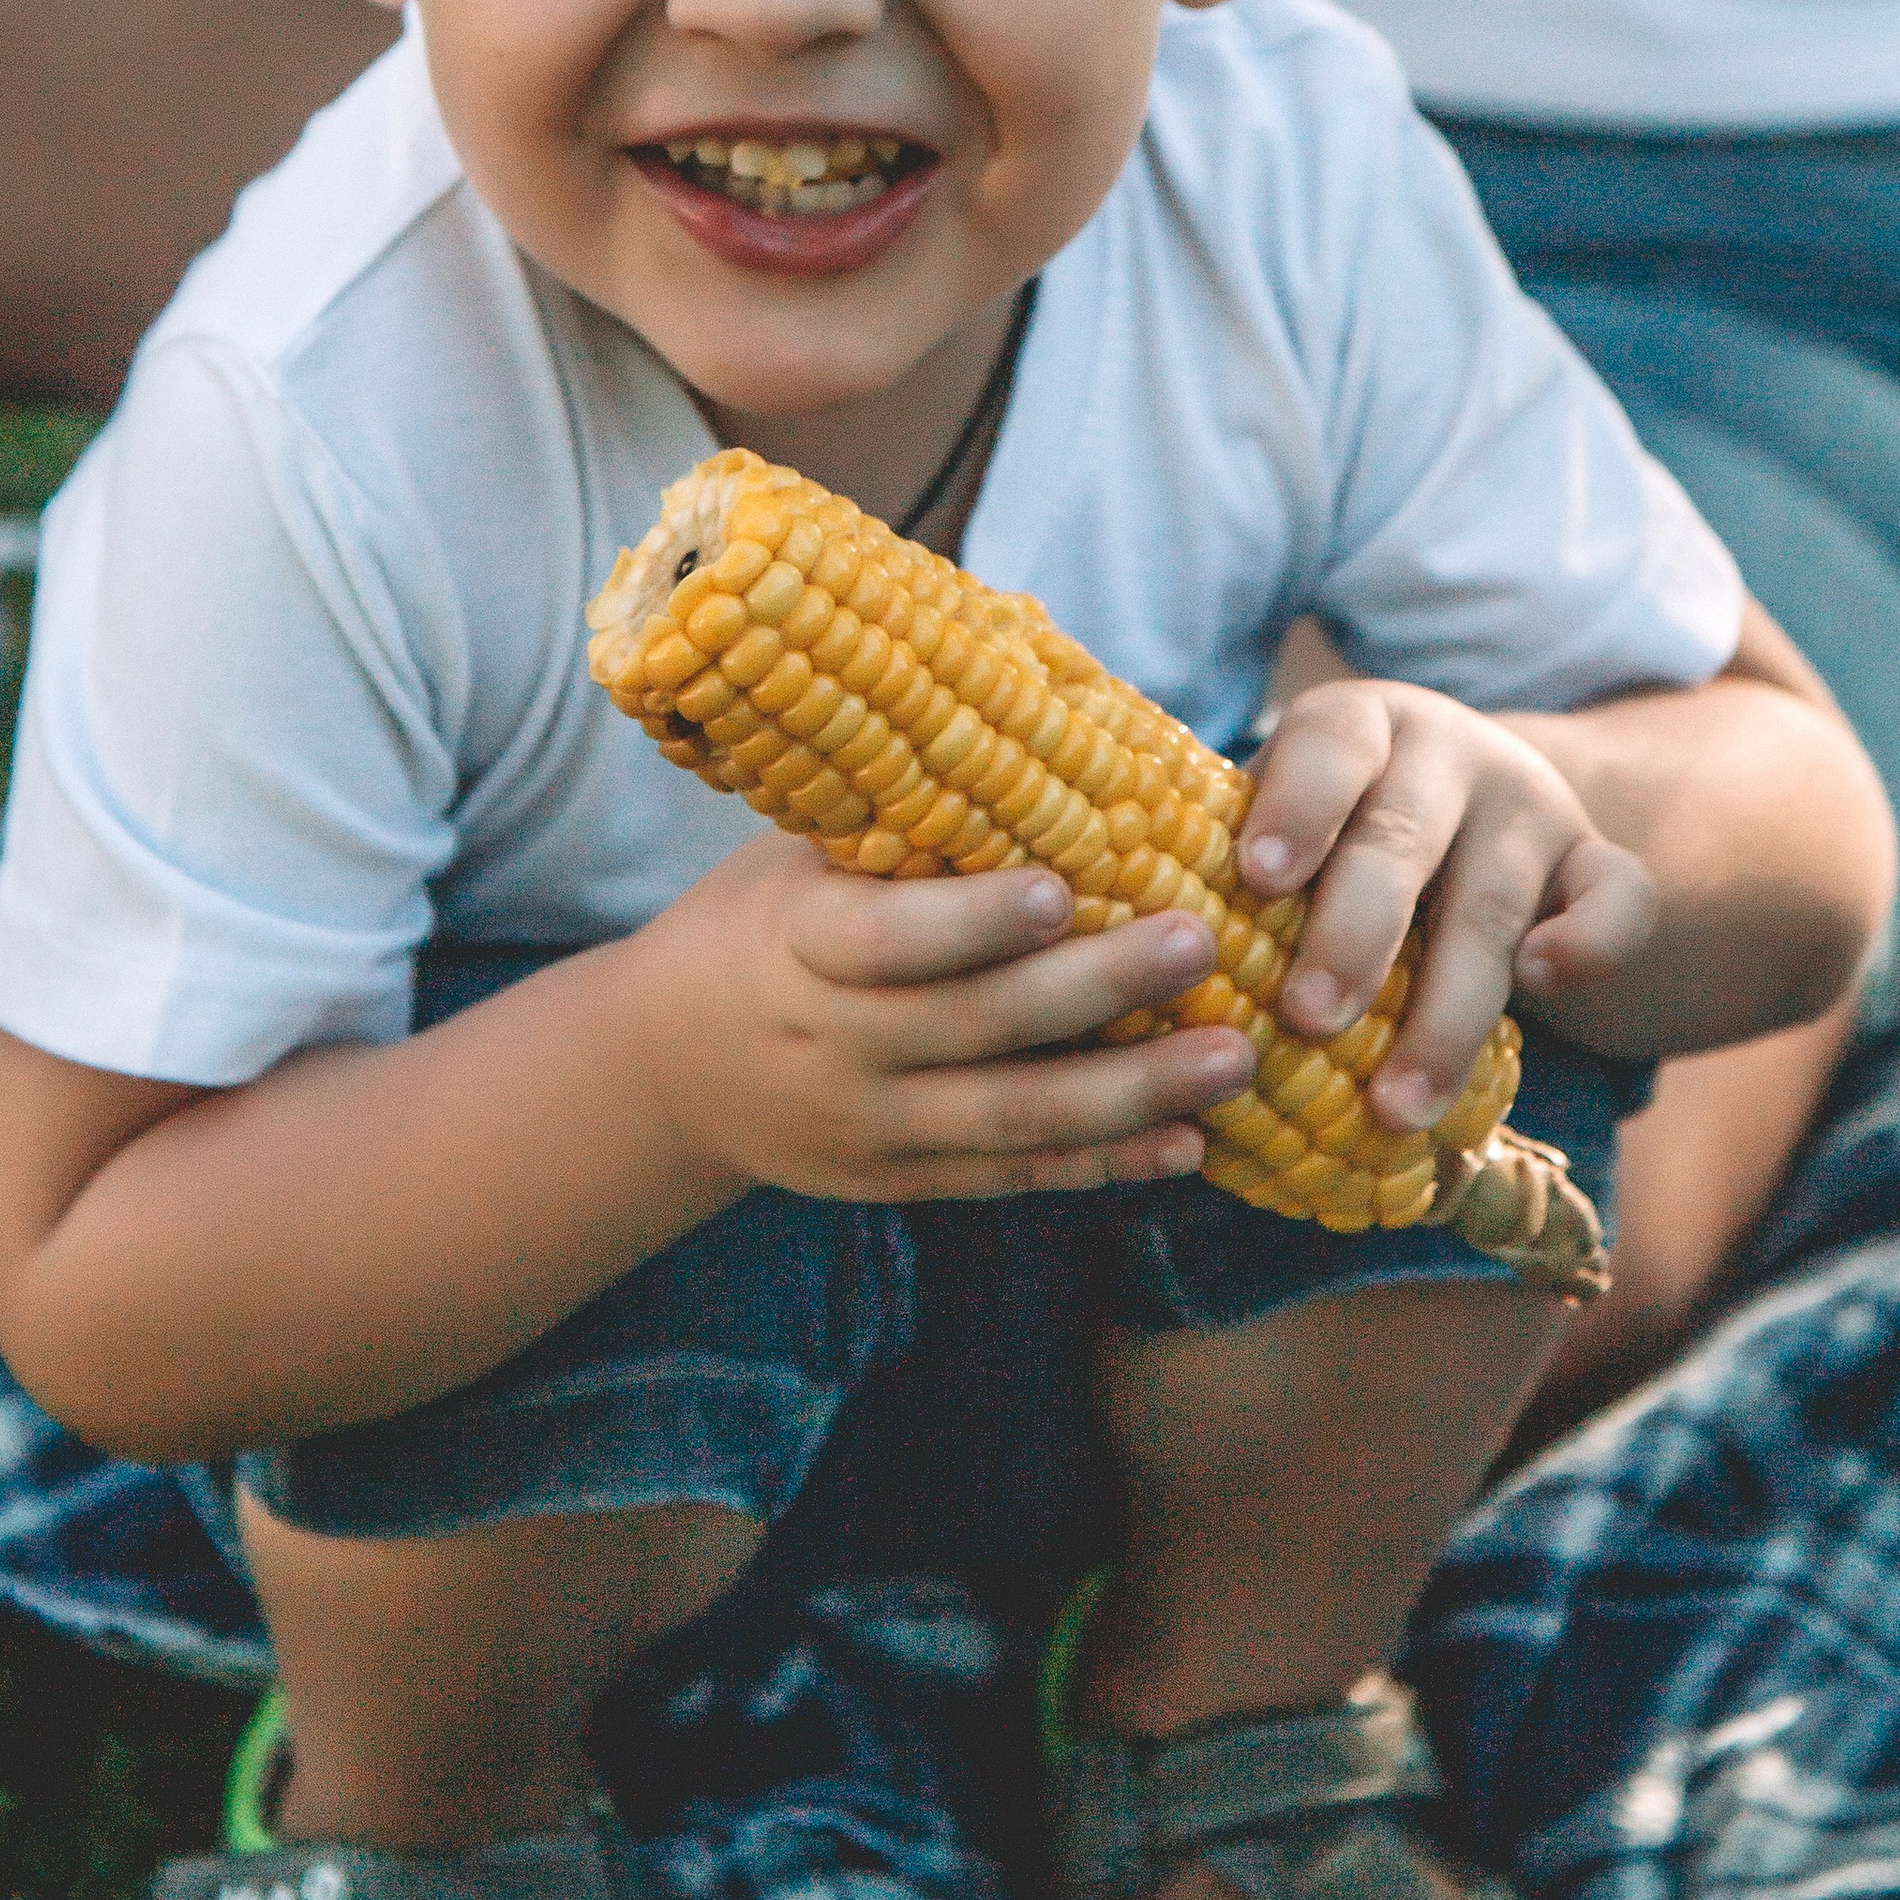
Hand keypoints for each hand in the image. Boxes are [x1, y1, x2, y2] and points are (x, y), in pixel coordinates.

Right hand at [616, 830, 1257, 1199]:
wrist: (666, 1068)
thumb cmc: (762, 922)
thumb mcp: (792, 860)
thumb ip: (894, 826)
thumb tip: (1036, 719)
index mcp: (798, 944)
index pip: (886, 939)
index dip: (973, 921)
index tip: (1060, 888)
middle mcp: (833, 1044)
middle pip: (976, 1026)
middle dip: (1096, 988)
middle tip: (1198, 943)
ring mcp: (867, 1125)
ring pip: (1010, 1119)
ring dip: (1131, 1094)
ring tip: (1232, 1057)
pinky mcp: (899, 1180)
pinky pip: (1011, 1178)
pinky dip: (1104, 1162)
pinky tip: (1188, 1142)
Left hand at [1237, 682, 1656, 1132]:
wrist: (1468, 801)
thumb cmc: (1331, 832)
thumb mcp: (1283, 819)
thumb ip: (1222, 866)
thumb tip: (1133, 966)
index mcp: (1356, 727)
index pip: (1329, 744)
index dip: (1296, 806)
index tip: (1259, 878)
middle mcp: (1447, 752)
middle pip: (1403, 839)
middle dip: (1355, 936)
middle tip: (1308, 1018)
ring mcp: (1528, 806)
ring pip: (1492, 904)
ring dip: (1444, 1012)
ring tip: (1394, 1103)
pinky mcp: (1595, 860)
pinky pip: (1619, 896)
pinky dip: (1591, 939)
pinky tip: (1545, 984)